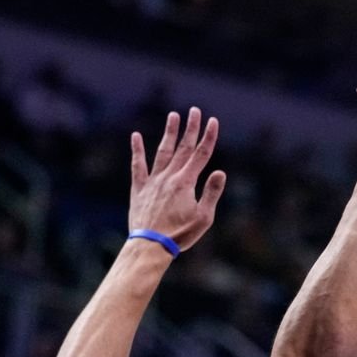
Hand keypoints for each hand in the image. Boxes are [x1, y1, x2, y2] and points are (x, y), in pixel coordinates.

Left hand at [127, 107, 226, 249]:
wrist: (150, 245)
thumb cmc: (179, 234)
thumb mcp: (203, 217)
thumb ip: (211, 193)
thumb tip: (220, 172)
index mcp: (186, 182)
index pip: (201, 155)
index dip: (208, 137)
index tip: (213, 121)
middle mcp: (169, 177)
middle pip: (183, 148)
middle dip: (191, 128)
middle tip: (195, 110)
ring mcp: (153, 181)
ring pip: (163, 152)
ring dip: (169, 133)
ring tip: (173, 116)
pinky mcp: (139, 189)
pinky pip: (138, 166)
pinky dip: (137, 150)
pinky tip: (135, 136)